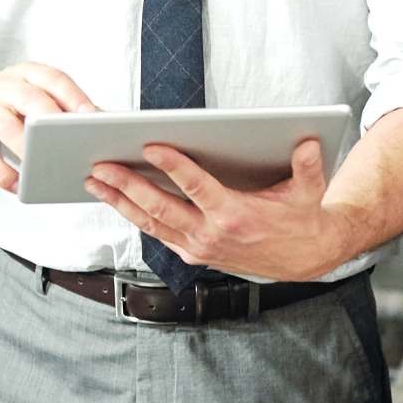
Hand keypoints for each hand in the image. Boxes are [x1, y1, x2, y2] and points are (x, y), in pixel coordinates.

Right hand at [0, 61, 96, 194]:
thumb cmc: (3, 101)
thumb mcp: (29, 91)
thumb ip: (58, 104)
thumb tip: (98, 125)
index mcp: (25, 74)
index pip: (52, 78)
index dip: (73, 96)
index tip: (92, 115)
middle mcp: (2, 87)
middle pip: (30, 99)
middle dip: (52, 119)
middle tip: (71, 142)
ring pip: (6, 127)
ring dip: (27, 150)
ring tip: (44, 169)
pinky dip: (2, 174)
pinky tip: (17, 184)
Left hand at [87, 137, 356, 282]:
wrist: (303, 259)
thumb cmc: (301, 220)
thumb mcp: (308, 193)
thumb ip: (307, 167)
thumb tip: (307, 142)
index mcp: (236, 217)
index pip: (197, 187)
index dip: (173, 166)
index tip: (151, 146)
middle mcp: (211, 235)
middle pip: (160, 207)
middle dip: (127, 185)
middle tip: (101, 165)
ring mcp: (198, 248)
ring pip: (151, 223)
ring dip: (120, 202)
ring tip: (94, 181)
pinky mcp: (193, 255)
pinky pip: (157, 234)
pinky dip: (134, 216)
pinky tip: (115, 199)